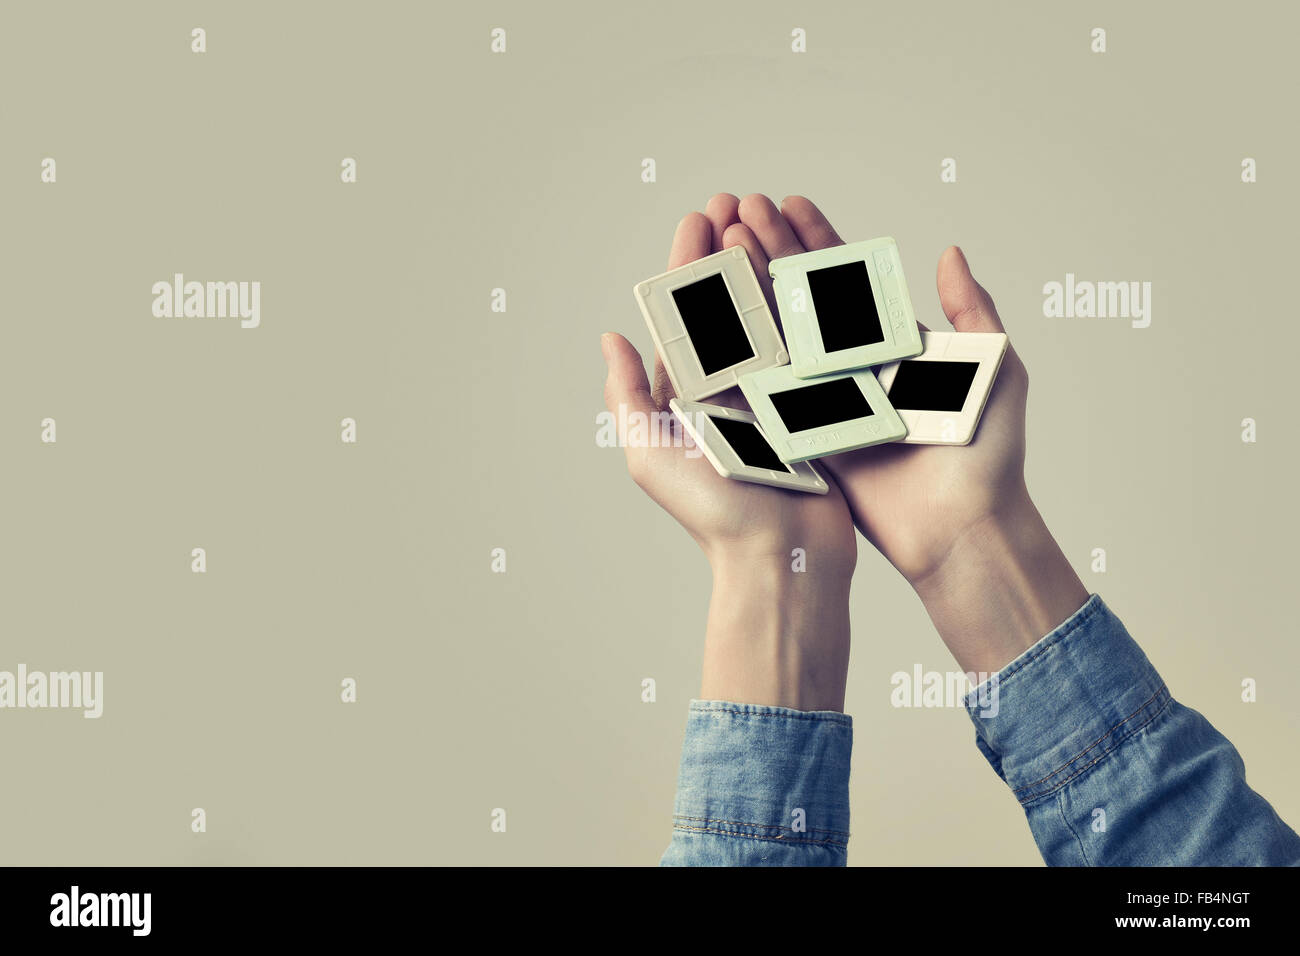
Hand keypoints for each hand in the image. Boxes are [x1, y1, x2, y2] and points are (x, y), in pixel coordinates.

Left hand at [601, 204, 856, 709]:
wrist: (782, 561)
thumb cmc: (712, 516)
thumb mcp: (648, 452)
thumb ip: (627, 393)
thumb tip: (608, 336)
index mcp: (686, 395)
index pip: (683, 312)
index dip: (688, 261)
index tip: (699, 216)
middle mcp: (728, 389)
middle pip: (727, 302)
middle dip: (728, 249)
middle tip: (736, 200)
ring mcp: (774, 394)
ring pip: (768, 313)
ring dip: (766, 262)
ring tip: (770, 216)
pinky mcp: (815, 405)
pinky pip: (809, 343)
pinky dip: (807, 301)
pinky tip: (811, 263)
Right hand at [728, 193, 1087, 673]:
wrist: (965, 529)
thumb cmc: (991, 454)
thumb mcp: (997, 369)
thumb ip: (973, 312)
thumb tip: (949, 253)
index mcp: (894, 345)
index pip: (848, 279)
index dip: (817, 238)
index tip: (788, 202)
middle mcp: (855, 368)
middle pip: (803, 297)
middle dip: (772, 251)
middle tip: (740, 210)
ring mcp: (826, 400)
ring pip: (781, 335)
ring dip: (752, 289)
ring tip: (725, 246)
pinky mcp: (807, 435)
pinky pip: (771, 390)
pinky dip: (746, 352)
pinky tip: (719, 314)